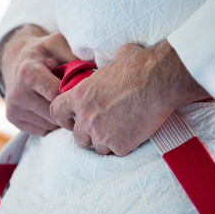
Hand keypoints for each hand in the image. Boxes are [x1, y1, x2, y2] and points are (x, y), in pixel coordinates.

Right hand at [2, 25, 76, 135]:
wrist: (16, 60)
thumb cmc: (43, 52)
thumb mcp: (57, 44)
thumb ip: (74, 56)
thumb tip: (96, 71)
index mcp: (29, 73)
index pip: (57, 95)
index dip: (73, 97)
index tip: (82, 93)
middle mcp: (18, 93)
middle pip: (54, 113)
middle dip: (68, 108)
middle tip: (74, 98)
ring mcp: (13, 108)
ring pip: (50, 125)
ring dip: (60, 117)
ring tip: (60, 100)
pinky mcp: (13, 118)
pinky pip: (42, 131)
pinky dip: (51, 123)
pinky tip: (49, 107)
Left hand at [50, 41, 209, 155]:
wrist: (158, 81)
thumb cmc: (138, 66)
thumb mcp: (113, 61)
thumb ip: (104, 71)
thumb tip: (111, 64)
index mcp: (80, 96)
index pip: (57, 112)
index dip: (63, 119)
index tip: (71, 122)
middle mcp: (86, 118)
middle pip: (78, 138)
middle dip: (89, 135)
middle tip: (104, 128)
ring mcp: (101, 134)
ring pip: (98, 148)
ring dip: (108, 142)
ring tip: (123, 130)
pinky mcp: (119, 145)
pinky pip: (118, 151)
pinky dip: (125, 145)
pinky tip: (135, 133)